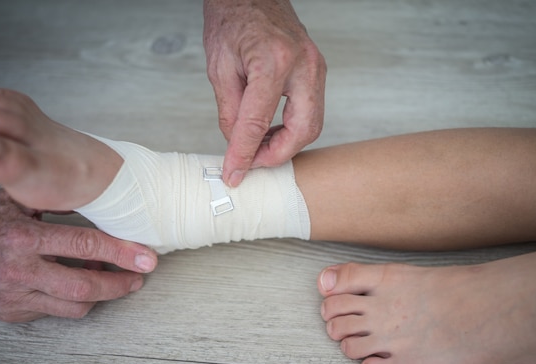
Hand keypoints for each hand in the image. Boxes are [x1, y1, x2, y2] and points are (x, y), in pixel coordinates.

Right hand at [0, 189, 157, 321]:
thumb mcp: (17, 199)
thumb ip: (56, 198)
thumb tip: (101, 197)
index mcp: (23, 236)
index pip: (83, 245)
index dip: (120, 252)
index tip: (146, 257)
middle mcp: (20, 270)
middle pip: (84, 286)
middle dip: (120, 284)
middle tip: (139, 277)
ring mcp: (16, 296)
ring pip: (74, 307)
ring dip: (101, 294)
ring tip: (112, 278)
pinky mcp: (13, 312)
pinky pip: (55, 311)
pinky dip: (74, 300)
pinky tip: (78, 283)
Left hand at [203, 0, 325, 186]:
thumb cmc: (233, 19)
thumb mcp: (219, 68)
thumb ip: (229, 111)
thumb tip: (236, 145)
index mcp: (272, 61)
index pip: (257, 122)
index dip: (243, 154)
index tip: (233, 172)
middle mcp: (302, 65)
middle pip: (303, 130)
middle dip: (277, 155)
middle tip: (252, 163)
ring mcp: (315, 67)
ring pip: (312, 125)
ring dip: (286, 144)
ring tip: (257, 147)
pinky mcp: (316, 71)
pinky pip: (311, 112)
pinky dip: (292, 129)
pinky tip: (270, 131)